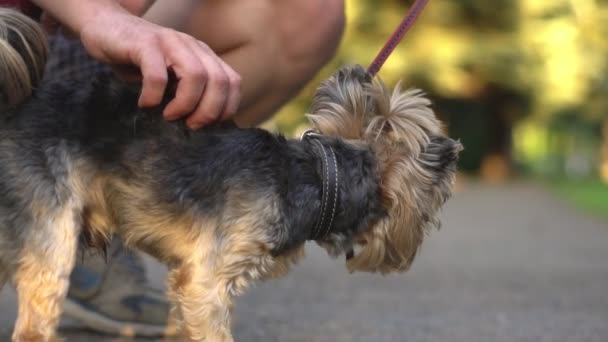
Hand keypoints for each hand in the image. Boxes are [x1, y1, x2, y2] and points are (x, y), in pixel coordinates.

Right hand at [79, 10, 240, 128]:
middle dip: (209, 110)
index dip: (226, 108)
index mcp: (203, 56)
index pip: (233, 82)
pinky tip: (145, 104)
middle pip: (219, 80)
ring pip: (196, 75)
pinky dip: (154, 95)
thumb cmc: (139, 61)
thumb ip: (188, 94)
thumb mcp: (171, 79)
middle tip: (190, 125)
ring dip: (185, 103)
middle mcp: (192, 46)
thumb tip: (201, 126)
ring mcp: (170, 42)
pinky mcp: (144, 43)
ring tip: (169, 116)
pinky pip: (157, 73)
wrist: (105, 27)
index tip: (208, 125)